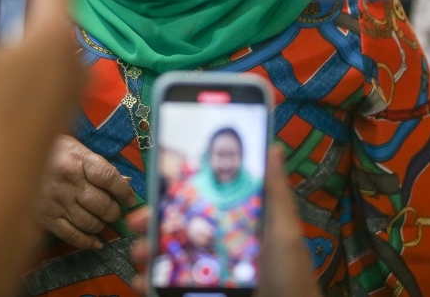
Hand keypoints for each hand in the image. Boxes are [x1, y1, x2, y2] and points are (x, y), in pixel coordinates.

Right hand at [37, 134, 136, 249]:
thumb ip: (97, 165)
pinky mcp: (46, 219)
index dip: (124, 190)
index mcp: (76, 159)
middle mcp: (68, 182)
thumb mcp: (72, 148)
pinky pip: (72, 235)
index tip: (130, 198)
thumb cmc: (45, 151)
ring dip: (102, 225)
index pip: (109, 177)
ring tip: (103, 221)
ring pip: (90, 222)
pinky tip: (96, 242)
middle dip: (114, 211)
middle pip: (102, 204)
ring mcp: (57, 203)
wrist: (10, 160)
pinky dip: (88, 242)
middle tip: (115, 211)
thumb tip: (125, 181)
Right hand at [128, 147, 321, 296]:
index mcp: (237, 225)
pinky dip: (150, 284)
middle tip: (136, 224)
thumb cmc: (293, 280)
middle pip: (177, 229)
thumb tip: (272, 147)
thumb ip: (275, 193)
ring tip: (139, 259)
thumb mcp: (285, 233)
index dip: (177, 193)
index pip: (202, 201)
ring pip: (167, 258)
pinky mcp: (196, 294)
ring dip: (147, 254)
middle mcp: (218, 247)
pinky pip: (167, 288)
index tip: (156, 186)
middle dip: (152, 223)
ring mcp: (206, 275)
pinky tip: (142, 283)